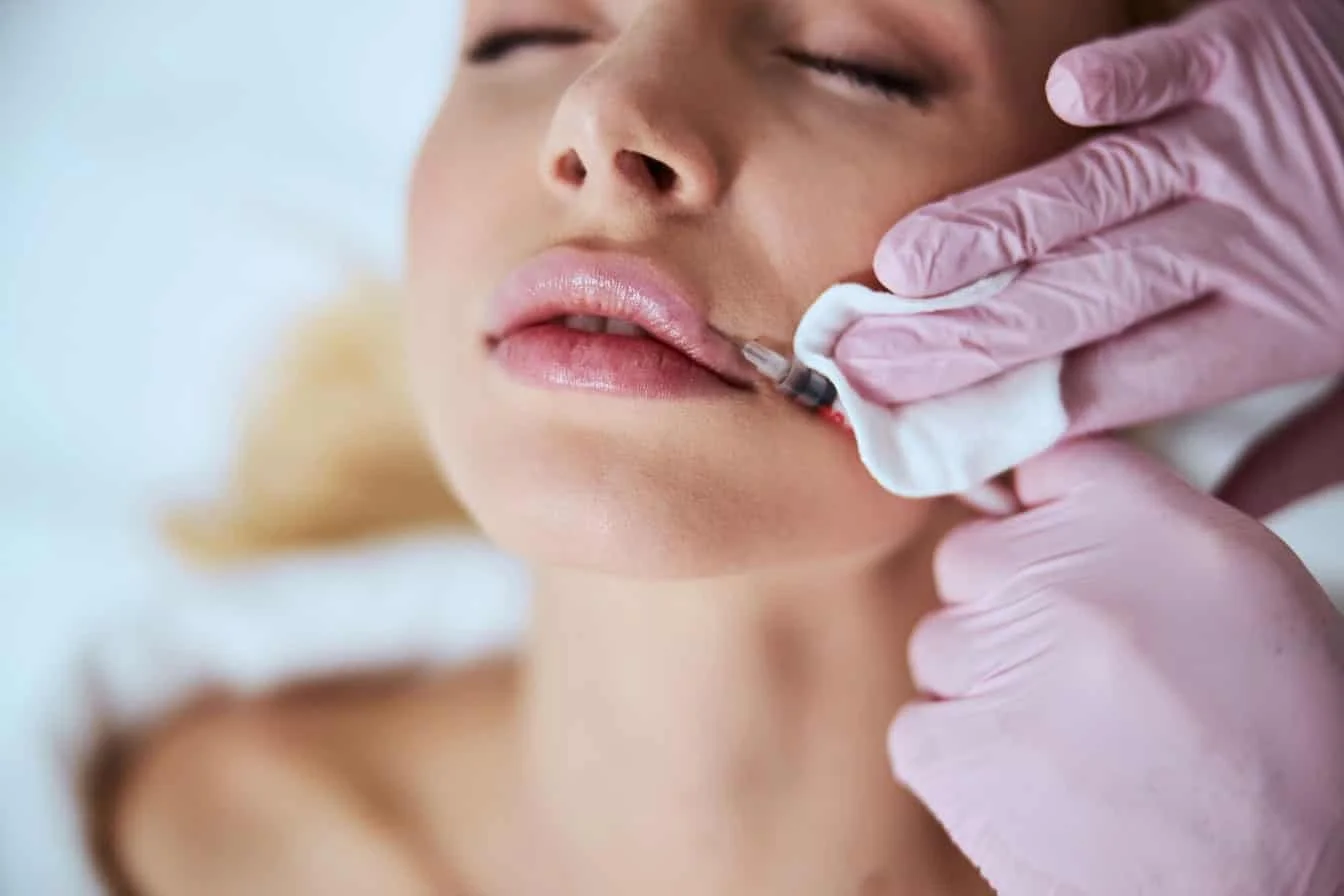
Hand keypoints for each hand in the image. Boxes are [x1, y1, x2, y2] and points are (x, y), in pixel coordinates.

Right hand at [837, 0, 1343, 435]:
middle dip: (964, 338)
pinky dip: (1127, 83)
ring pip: (1099, 198)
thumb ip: (1297, 453)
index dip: (1011, 408)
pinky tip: (1065, 97)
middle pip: (1080, 302)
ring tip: (905, 269)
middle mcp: (1237, 245)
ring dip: (1002, 232)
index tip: (925, 432)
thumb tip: (1222, 518)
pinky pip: (1176, 72)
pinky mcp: (1252, 57)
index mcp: (1262, 329)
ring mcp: (1239, 148)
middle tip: (871, 365)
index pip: (1109, 382)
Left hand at [890, 439, 1343, 895]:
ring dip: (987, 687)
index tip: (1053, 557)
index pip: (1042, 466)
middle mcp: (1065, 577)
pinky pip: (919, 726)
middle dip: (1007, 606)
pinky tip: (1036, 786)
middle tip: (1078, 675)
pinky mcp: (948, 747)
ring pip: (941, 643)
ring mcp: (998, 660)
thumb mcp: (1247, 594)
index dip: (1041, 519)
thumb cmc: (1279, 752)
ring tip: (1074, 745)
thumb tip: (1047, 491)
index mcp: (1150, 524)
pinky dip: (961, 757)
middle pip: (971, 554)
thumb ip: (1144, 527)